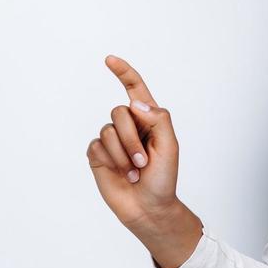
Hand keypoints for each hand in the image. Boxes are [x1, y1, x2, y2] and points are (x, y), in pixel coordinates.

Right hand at [86, 55, 182, 232]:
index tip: (109, 60)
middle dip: (131, 138)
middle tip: (143, 161)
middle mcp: (128, 126)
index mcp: (148, 119)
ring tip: (134, 171)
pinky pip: (97, 145)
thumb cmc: (163, 178)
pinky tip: (120, 173)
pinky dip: (111, 160)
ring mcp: (111, 140)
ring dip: (123, 153)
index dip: (123, 73)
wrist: (148, 207)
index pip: (134, 89)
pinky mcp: (98, 154)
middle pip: (119, 112)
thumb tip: (134, 103)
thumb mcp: (170, 147)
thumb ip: (158, 119)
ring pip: (107, 130)